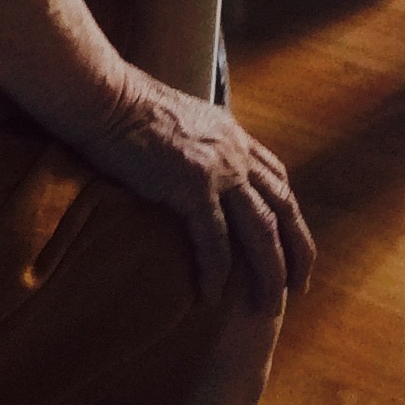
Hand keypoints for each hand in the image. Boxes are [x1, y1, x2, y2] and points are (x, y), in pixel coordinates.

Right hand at [81, 73, 315, 309]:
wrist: (106, 98)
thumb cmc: (131, 110)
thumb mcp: (183, 121)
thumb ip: (201, 144)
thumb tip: (198, 165)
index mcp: (235, 137)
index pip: (278, 181)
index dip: (291, 217)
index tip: (293, 248)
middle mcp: (236, 152)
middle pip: (283, 209)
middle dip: (297, 252)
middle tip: (299, 288)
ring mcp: (217, 169)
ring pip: (261, 230)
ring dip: (269, 273)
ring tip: (267, 307)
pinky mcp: (191, 185)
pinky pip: (214, 239)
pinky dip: (216, 271)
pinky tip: (211, 295)